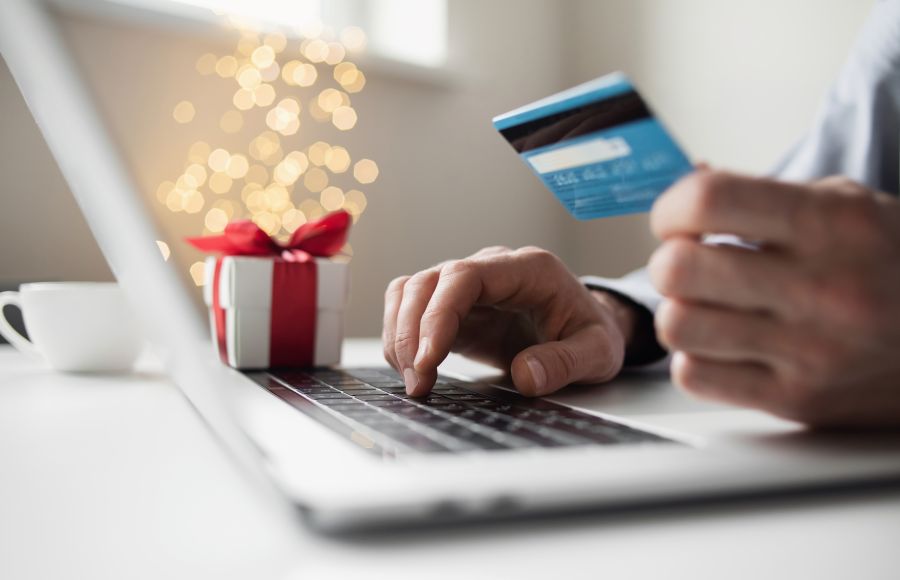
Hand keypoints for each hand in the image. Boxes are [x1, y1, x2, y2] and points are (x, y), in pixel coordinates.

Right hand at [382, 246, 634, 396]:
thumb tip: (526, 376)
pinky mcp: (454, 306)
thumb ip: (566, 362)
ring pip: (411, 290)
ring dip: (400, 334)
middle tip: (418, 383)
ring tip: (414, 381)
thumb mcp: (599, 353)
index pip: (465, 276)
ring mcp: (469, 285)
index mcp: (529, 269)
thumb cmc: (592, 334)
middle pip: (429, 281)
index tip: (428, 360)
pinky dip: (401, 335)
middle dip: (412, 333)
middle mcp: (492, 267)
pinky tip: (413, 369)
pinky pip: (411, 307)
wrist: (588, 329)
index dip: (438, 315)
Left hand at [649, 170, 899, 426]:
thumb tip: (686, 186)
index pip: (708, 201)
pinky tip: (725, 345)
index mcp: (833, 225)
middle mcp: (822, 288)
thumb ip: (762, 196)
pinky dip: (696, 358)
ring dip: (680, 312)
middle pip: (678, 269)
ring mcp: (811, 351)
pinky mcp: (799, 401)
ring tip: (707, 306)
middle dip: (669, 262)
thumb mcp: (847, 206)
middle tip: (688, 265)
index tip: (676, 220)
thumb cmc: (894, 265)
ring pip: (678, 326)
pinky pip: (695, 376)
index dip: (672, 209)